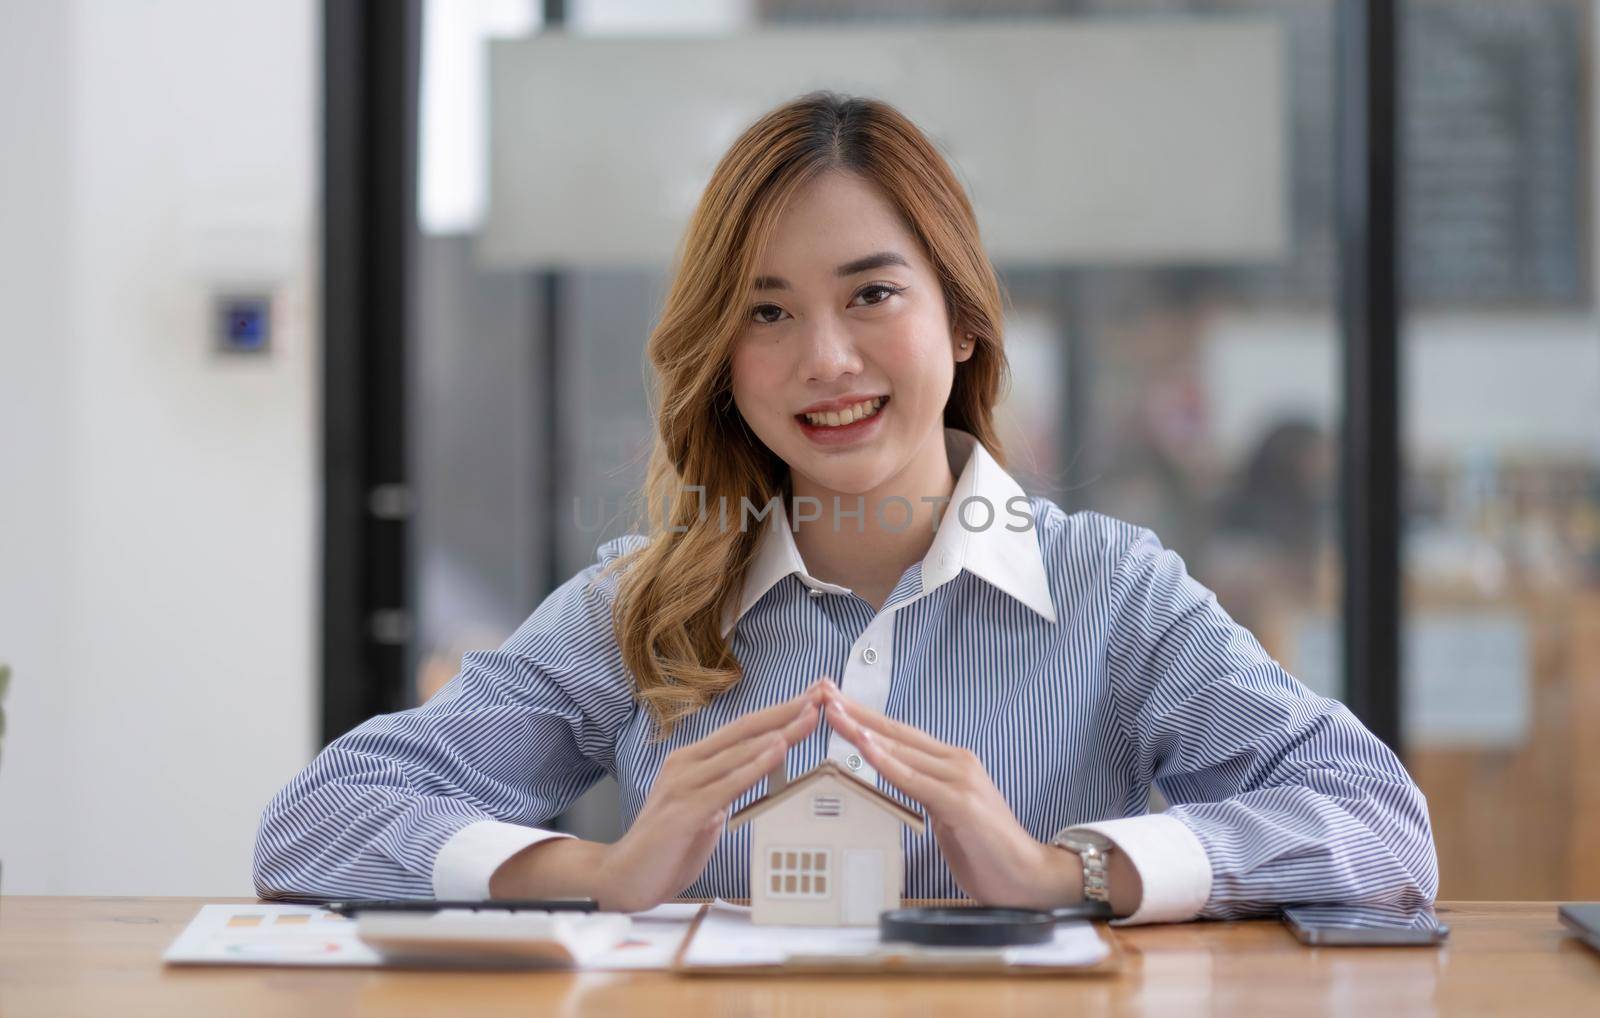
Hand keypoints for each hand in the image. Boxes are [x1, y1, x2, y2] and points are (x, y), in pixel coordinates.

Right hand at [590, 679, 827, 911]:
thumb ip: (729, 788)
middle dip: (787, 711)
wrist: (624, 877)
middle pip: (745, 730)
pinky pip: (726, 784)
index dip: (778, 712)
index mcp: (691, 760)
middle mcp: (686, 764)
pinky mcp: (684, 811)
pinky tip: (778, 752)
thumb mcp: (706, 809)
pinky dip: (755, 766)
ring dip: (779, 733)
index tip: (811, 699)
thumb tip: (761, 773)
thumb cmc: (667, 845)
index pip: (743, 729)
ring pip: (740, 752)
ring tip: (810, 716)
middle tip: (821, 695)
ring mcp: (683, 785)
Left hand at [819, 678, 1086, 910]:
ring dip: (863, 731)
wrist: (1027, 876)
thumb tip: (894, 782)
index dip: (867, 717)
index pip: (901, 734)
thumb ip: (923, 791)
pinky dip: (887, 762)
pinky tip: (866, 748)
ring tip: (833, 714)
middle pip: (896, 733)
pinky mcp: (960, 803)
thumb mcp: (946, 813)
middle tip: (824, 693)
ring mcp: (960, 780)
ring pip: (901, 751)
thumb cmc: (985, 849)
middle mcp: (957, 762)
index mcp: (952, 763)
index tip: (836, 702)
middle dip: (857, 713)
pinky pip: (914, 780)